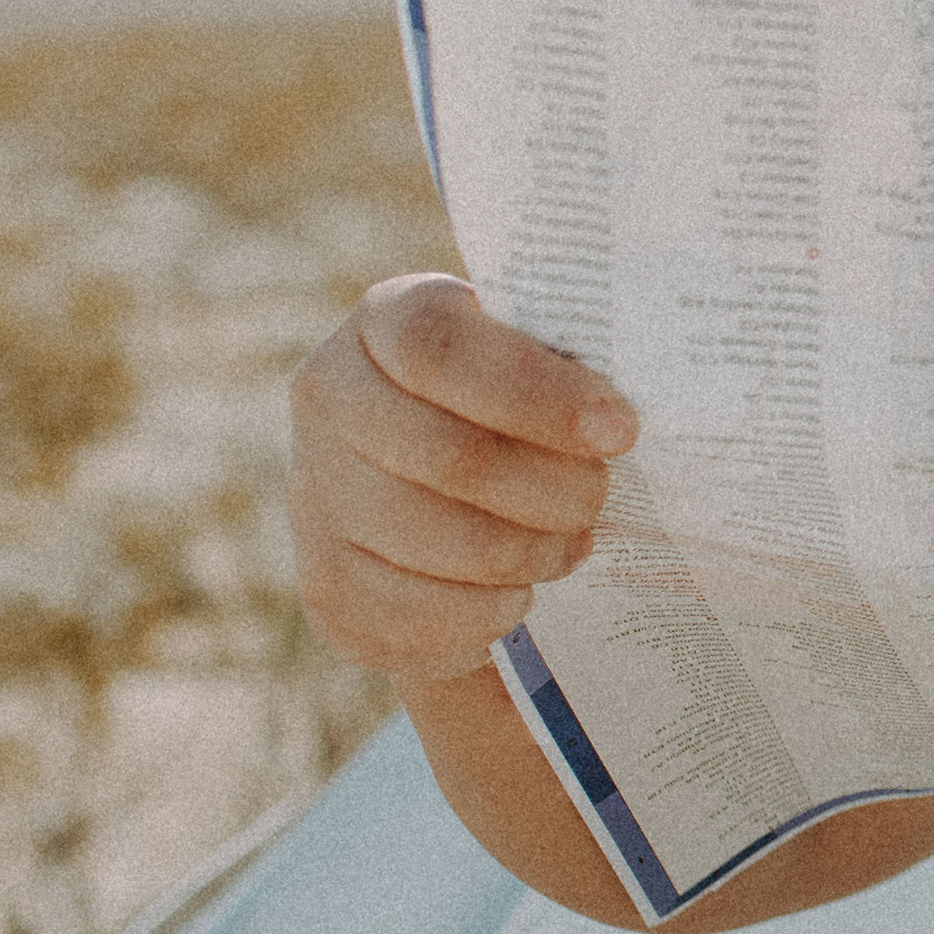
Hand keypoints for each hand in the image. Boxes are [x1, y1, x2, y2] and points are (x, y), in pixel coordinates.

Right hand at [286, 275, 638, 680]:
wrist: (437, 483)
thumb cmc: (515, 404)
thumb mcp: (536, 356)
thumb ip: (571, 365)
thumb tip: (618, 426)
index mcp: (388, 319)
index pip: (443, 349)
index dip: (537, 394)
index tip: (619, 431)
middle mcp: (329, 397)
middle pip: (451, 457)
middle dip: (552, 489)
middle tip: (598, 499)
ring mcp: (314, 494)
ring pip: (441, 543)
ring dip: (530, 554)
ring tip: (570, 544)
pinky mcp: (325, 586)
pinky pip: (421, 614)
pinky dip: (491, 611)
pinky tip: (518, 591)